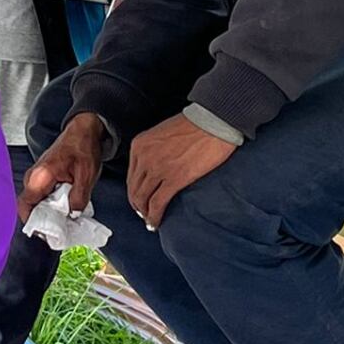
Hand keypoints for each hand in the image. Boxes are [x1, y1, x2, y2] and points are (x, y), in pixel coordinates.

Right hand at [18, 112, 104, 222]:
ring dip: (49, 214)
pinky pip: (41, 197)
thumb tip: (73, 215)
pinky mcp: (42, 178)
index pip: (25, 206)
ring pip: (36, 203)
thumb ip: (78, 197)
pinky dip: (51, 205)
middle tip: (61, 231)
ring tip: (65, 221)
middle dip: (43, 222)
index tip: (48, 234)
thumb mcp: (86, 175)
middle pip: (30, 208)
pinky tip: (65, 209)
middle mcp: (33, 178)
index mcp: (40, 177)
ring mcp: (36, 177)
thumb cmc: (83, 148)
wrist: (83, 130)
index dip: (33, 223)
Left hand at [127, 114, 235, 228]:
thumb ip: (154, 149)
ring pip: (143, 198)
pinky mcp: (174, 180)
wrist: (212, 121)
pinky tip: (156, 223)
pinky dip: (155, 216)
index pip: (131, 175)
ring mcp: (157, 169)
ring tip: (150, 221)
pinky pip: (158, 203)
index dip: (134, 191)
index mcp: (140, 145)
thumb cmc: (194, 125)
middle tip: (144, 214)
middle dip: (138, 204)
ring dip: (145, 213)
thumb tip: (156, 167)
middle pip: (135, 189)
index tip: (139, 200)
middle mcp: (144, 157)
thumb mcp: (163, 133)